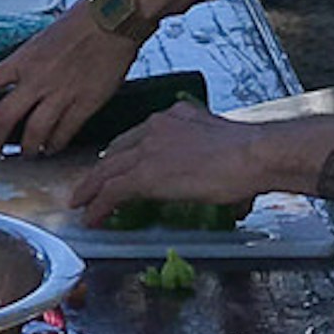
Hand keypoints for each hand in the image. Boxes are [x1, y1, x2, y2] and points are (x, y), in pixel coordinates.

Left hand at [0, 10, 141, 159]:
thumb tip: (14, 82)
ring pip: (33, 134)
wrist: (111, 18)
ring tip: (26, 154)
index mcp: (22, 60)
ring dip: (26, 150)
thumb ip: (26, 64)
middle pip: (2, 118)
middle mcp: (37, 79)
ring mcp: (61, 93)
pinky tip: (52, 147)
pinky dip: (55, 145)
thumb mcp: (40, 40)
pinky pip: (64, 133)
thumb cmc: (79, 23)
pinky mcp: (85, 103)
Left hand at [69, 100, 273, 217]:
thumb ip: (214, 158)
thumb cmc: (252, 155)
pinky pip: (112, 191)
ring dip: (91, 189)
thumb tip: (229, 192)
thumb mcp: (223, 144)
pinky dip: (99, 206)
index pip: (138, 136)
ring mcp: (148, 149)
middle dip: (101, 170)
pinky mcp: (145, 174)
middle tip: (89, 185)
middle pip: (117, 151)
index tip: (116, 165)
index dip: (123, 154)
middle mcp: (157, 127)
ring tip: (80, 203)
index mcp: (176, 116)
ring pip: (107, 170)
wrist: (253, 155)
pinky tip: (93, 217)